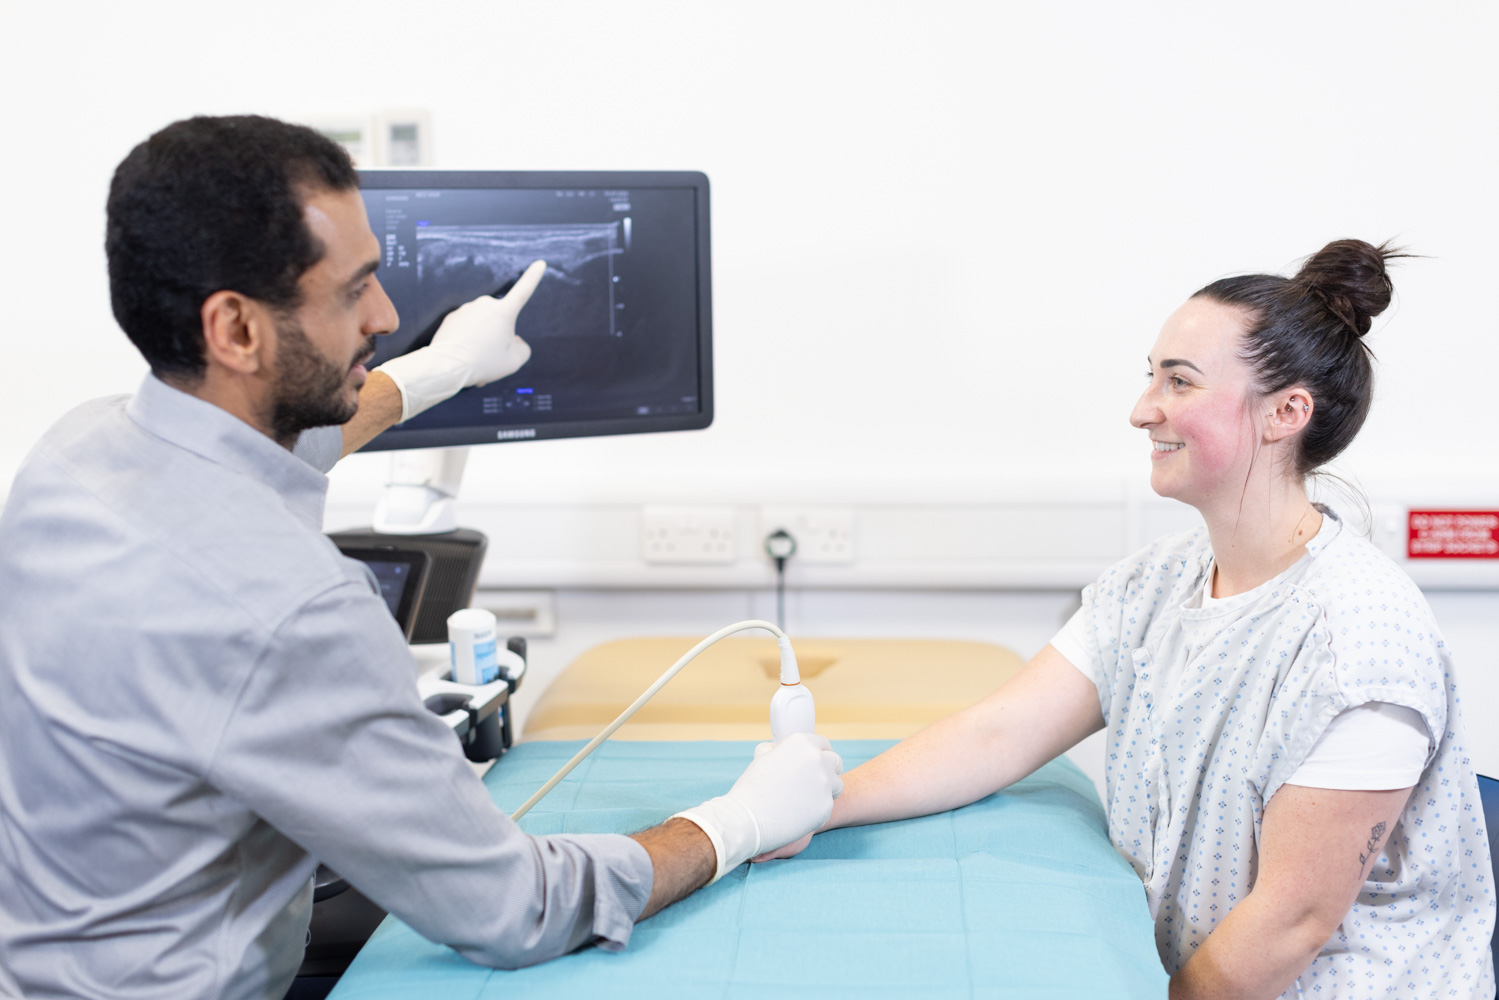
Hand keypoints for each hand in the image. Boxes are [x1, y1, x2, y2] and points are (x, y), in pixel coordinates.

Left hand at [374, 259, 545, 421]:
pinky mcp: (452, 317)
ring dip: (482, 340)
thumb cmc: (484, 363)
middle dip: (499, 335)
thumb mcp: (514, 362)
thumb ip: (523, 348)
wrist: (447, 366)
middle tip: (491, 356)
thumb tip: (515, 340)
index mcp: (504, 312)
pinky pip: (466, 329)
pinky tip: (462, 355)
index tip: (540, 263)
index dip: (533, 277)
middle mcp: (486, 304)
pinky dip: (467, 341)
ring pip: (482, 326)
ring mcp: (467, 309)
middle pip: (500, 320)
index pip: (524, 290)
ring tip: (475, 359)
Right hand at [671, 733, 842, 881]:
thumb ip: (775, 751)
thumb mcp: (761, 759)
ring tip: (809, 800)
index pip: (823, 744)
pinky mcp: (826, 806)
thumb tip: (775, 749)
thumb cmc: (750, 788)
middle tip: (818, 782)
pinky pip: (828, 806)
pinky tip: (800, 814)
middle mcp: (817, 759)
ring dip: (828, 791)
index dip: (822, 753)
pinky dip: (818, 810)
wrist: (747, 818)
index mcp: (801, 743)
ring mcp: (824, 783)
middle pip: (835, 762)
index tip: (819, 762)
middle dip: (829, 771)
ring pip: (837, 785)